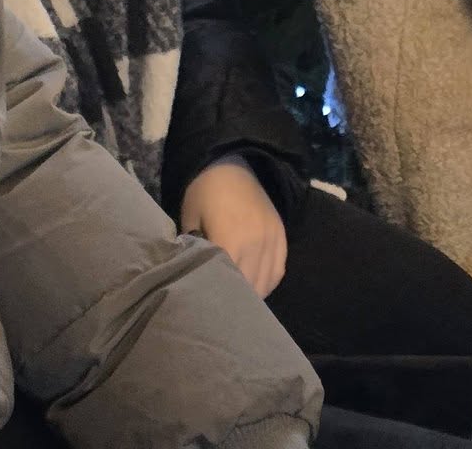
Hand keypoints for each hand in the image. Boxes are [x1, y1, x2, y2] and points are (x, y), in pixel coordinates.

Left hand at [178, 155, 287, 297]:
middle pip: (249, 287)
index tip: (208, 305)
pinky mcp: (281, 236)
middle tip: (220, 306)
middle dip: (235, 299)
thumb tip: (193, 279)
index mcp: (231, 240)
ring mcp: (272, 240)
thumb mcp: (190, 222)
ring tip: (237, 299)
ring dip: (252, 294)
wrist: (232, 165)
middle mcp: (256, 243)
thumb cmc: (204, 194)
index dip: (218, 296)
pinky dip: (267, 282)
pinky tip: (255, 286)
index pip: (228, 282)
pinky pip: (278, 270)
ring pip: (265, 283)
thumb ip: (194, 252)